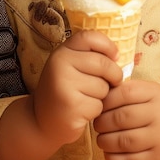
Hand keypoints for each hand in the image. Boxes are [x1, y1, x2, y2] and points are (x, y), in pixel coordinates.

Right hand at [32, 30, 122, 145]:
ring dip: (102, 95)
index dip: (108, 45)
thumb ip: (90, 56)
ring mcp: (64, 85)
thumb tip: (118, 57)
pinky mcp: (71, 106)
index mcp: (61, 52)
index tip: (115, 56)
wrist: (41, 122)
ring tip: (86, 98)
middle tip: (109, 83)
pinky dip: (96, 110)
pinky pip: (99, 104)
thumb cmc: (65, 90)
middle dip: (113, 75)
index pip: (90, 37)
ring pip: (103, 86)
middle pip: (103, 64)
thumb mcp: (71, 67)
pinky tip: (82, 111)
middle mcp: (59, 65)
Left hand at [94, 80, 159, 159]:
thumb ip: (128, 91)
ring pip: (124, 141)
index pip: (125, 93)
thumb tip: (98, 95)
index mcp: (157, 94)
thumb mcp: (150, 93)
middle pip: (122, 118)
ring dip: (105, 141)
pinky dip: (113, 158)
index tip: (99, 105)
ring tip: (101, 139)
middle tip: (97, 125)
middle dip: (102, 122)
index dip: (106, 100)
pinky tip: (109, 153)